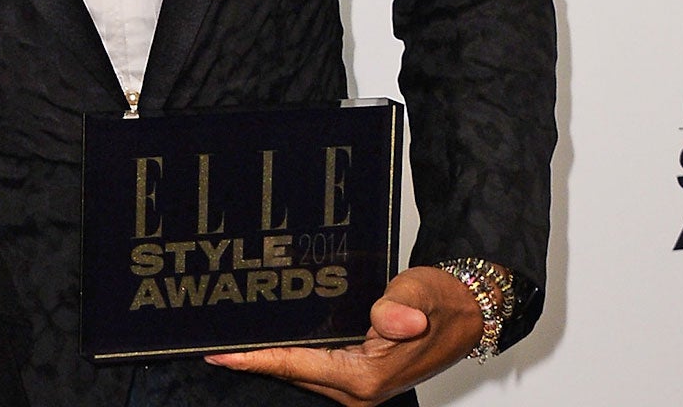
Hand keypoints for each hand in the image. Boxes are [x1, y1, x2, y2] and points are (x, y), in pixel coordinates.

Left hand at [204, 265, 484, 406]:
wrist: (469, 311)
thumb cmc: (442, 302)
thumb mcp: (418, 293)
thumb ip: (399, 308)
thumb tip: (389, 320)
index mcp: (366, 376)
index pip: (297, 366)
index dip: (256, 359)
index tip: (220, 355)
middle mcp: (359, 389)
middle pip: (293, 373)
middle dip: (254, 360)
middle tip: (213, 341)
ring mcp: (359, 386)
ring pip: (302, 372)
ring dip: (271, 359)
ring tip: (231, 341)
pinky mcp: (361, 375)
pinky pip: (316, 367)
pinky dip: (292, 356)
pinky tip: (271, 339)